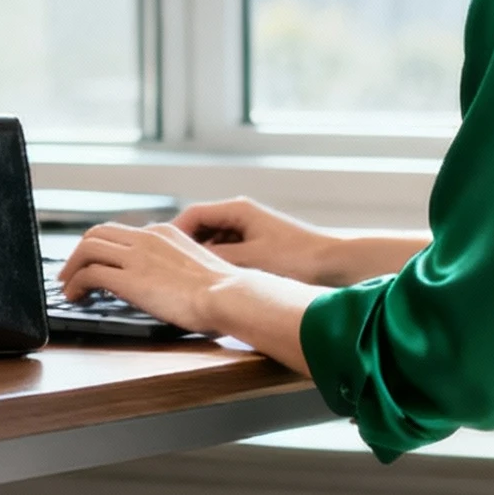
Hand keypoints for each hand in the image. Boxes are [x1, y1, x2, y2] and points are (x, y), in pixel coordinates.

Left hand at [59, 220, 237, 330]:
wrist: (229, 295)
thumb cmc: (223, 292)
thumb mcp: (197, 267)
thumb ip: (176, 267)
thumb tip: (169, 284)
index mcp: (164, 233)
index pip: (121, 232)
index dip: (102, 248)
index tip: (96, 264)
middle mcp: (147, 238)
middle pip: (97, 233)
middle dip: (79, 253)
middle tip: (72, 273)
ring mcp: (136, 256)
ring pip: (87, 248)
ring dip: (72, 267)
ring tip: (67, 287)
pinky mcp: (129, 278)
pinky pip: (89, 273)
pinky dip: (76, 284)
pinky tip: (75, 297)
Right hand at [173, 198, 332, 282]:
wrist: (335, 264)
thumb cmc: (297, 258)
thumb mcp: (249, 260)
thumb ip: (216, 258)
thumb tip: (184, 263)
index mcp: (237, 210)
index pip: (192, 215)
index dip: (172, 234)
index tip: (158, 254)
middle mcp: (243, 215)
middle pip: (201, 228)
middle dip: (185, 248)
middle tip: (168, 271)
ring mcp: (253, 230)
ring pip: (215, 243)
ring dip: (203, 259)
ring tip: (190, 280)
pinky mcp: (261, 246)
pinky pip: (231, 253)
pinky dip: (220, 265)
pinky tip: (217, 284)